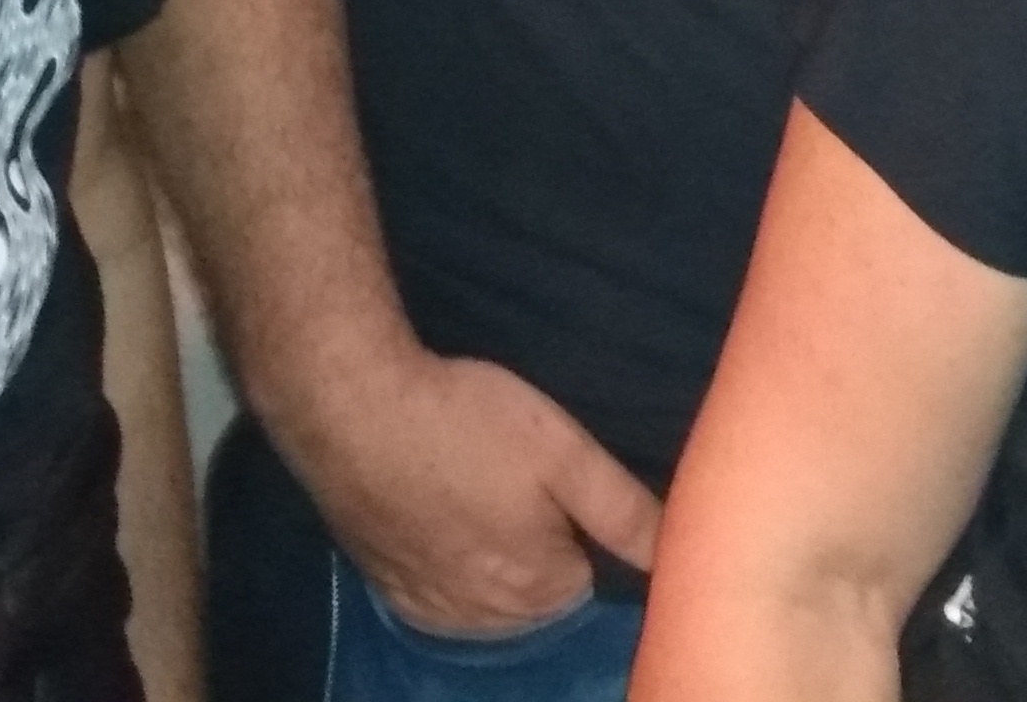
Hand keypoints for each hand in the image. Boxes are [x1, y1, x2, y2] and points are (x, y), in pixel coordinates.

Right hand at [286, 344, 662, 636]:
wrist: (352, 408)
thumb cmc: (464, 421)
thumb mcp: (563, 451)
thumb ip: (622, 510)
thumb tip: (675, 554)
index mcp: (538, 588)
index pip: (592, 576)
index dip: (579, 523)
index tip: (556, 481)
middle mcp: (486, 618)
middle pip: (541, 591)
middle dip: (540, 544)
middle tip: (513, 475)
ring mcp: (431, 608)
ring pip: (491, 596)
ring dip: (493, 556)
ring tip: (476, 486)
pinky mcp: (390, 590)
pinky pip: (442, 595)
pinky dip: (448, 565)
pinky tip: (440, 513)